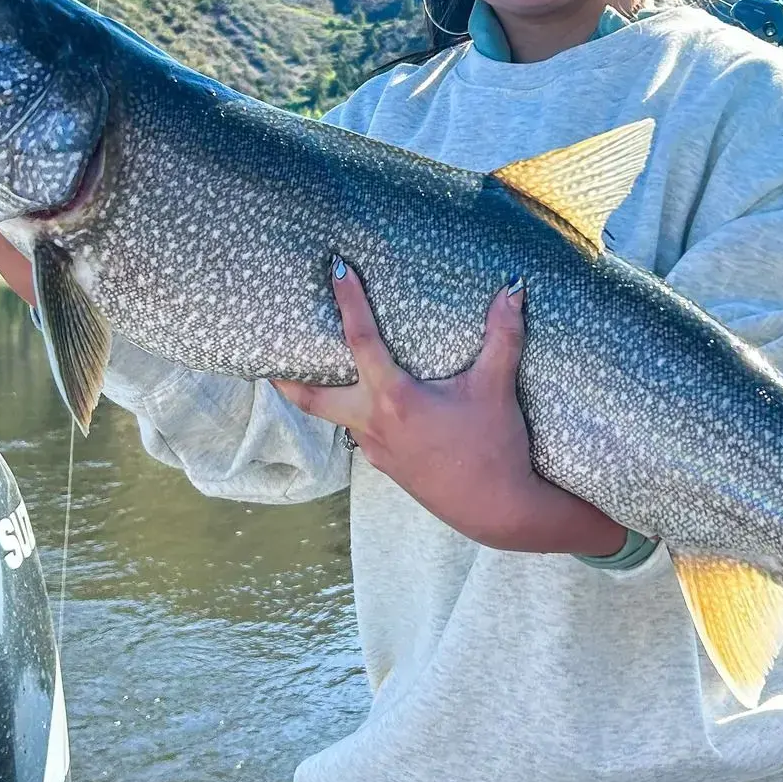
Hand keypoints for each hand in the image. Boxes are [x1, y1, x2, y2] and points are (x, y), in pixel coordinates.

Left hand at [273, 261, 627, 556]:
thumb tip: (513, 288)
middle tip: (269, 353)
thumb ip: (502, 335)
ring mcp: (377, 451)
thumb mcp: (497, 387)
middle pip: (311, 399)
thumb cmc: (496, 449)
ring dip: (321, 395)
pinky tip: (370, 406)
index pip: (360, 340)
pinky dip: (355, 415)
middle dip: (287, 377)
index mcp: (394, 399)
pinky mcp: (389, 467)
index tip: (336, 270)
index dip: (348, 301)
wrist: (499, 511)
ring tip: (315, 372)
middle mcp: (374, 425)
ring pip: (336, 418)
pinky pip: (361, 435)